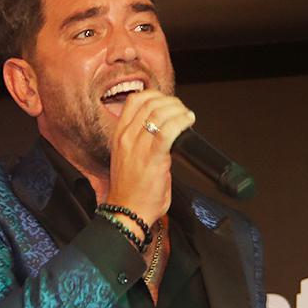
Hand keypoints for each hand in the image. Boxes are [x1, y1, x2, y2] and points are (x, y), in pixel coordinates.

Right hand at [105, 89, 195, 228]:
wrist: (126, 212)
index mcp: (118, 135)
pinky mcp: (153, 157)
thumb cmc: (130, 190)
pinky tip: (188, 121)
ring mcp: (137, 146)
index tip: (167, 102)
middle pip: (150, 102)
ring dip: (179, 110)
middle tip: (181, 110)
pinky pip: (168, 130)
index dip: (155, 95)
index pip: (134, 100)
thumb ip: (141, 142)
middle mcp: (126, 137)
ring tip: (187, 116)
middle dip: (171, 102)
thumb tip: (162, 132)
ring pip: (160, 113)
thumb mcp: (128, 157)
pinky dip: (181, 122)